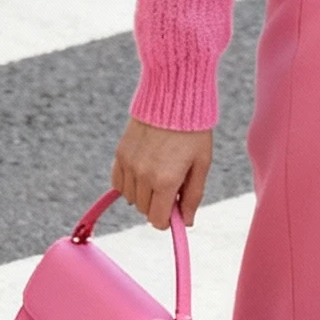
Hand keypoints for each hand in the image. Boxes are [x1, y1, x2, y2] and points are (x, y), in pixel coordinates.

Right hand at [111, 115, 212, 230]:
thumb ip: (193, 196)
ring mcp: (129, 164)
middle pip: (144, 210)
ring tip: (160, 175)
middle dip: (158, 206)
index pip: (158, 220)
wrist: (173, 97)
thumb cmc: (193, 131)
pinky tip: (143, 174)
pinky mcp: (120, 153)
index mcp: (166, 181)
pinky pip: (118, 183)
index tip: (175, 211)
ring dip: (144, 195)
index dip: (168, 221)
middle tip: (173, 187)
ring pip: (131, 198)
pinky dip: (129, 185)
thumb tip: (186, 222)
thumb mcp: (201, 164)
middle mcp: (143, 175)